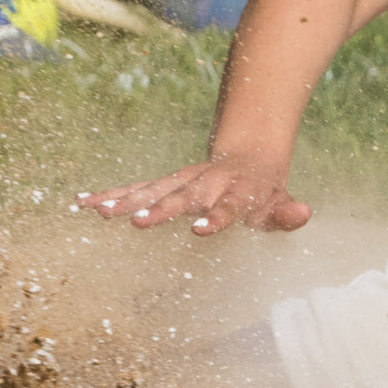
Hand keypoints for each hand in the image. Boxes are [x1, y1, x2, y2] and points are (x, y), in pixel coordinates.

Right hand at [79, 155, 310, 235]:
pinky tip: (83, 202)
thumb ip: (288, 213)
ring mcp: (183, 182)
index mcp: (237, 192)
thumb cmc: (264, 193)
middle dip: (161, 209)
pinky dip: (110, 194)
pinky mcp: (165, 184)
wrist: (248, 156)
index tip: (199, 231)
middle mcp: (206, 184)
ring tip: (100, 212)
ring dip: (127, 200)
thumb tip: (304, 213)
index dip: (215, 218)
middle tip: (138, 223)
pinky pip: (135, 188)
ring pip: (153, 190)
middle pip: (183, 197)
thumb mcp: (281, 204)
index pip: (228, 207)